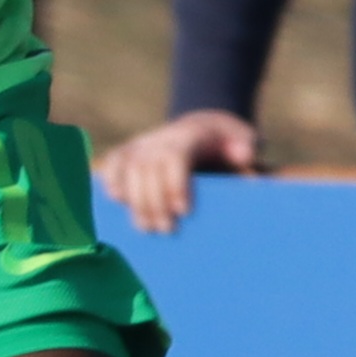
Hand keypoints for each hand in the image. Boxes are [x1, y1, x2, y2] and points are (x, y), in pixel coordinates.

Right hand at [95, 109, 261, 232]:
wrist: (203, 126)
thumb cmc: (225, 141)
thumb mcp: (241, 138)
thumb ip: (244, 145)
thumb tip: (245, 155)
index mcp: (188, 136)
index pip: (175, 158)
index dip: (176, 185)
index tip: (184, 212)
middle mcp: (160, 138)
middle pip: (149, 169)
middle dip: (155, 203)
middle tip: (167, 230)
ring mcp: (142, 143)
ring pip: (129, 169)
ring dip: (135, 202)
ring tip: (146, 228)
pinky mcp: (129, 150)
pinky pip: (113, 162)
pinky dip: (111, 179)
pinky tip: (117, 201)